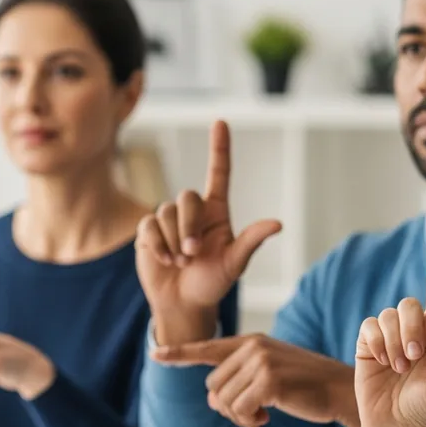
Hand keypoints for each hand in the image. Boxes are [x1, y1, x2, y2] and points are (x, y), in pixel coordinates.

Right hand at [136, 120, 281, 344]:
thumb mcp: (234, 264)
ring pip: (166, 212)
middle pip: (187, 198)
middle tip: (192, 255)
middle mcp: (192, 212)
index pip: (218, 173)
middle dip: (188, 227)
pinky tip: (164, 261)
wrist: (182, 304)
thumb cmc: (211, 283)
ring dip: (173, 241)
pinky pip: (149, 225)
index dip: (219, 148)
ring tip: (179, 263)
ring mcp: (168, 220)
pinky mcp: (148, 231)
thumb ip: (251, 241)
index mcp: (216, 212)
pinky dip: (157, 244)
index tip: (220, 122)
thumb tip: (277, 224)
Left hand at [152, 334, 358, 426]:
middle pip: (212, 387)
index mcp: (250, 342)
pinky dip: (250, 421)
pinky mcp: (269, 380)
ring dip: (240, 417)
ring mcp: (260, 362)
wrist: (340, 389)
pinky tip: (267, 418)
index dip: (179, 354)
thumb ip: (241, 375)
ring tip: (261, 414)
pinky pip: (239, 410)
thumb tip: (212, 399)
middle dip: (227, 407)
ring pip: (223, 401)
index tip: (154, 354)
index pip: (207, 348)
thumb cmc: (304, 386)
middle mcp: (251, 347)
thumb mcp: (271, 371)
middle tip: (253, 413)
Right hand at [356, 230, 425, 426]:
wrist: (395, 424)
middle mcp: (413, 327)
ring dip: (394, 342)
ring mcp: (388, 334)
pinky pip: (369, 326)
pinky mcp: (367, 341)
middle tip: (413, 359)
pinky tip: (381, 362)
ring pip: (387, 315)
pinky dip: (376, 343)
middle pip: (409, 304)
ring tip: (398, 368)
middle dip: (410, 330)